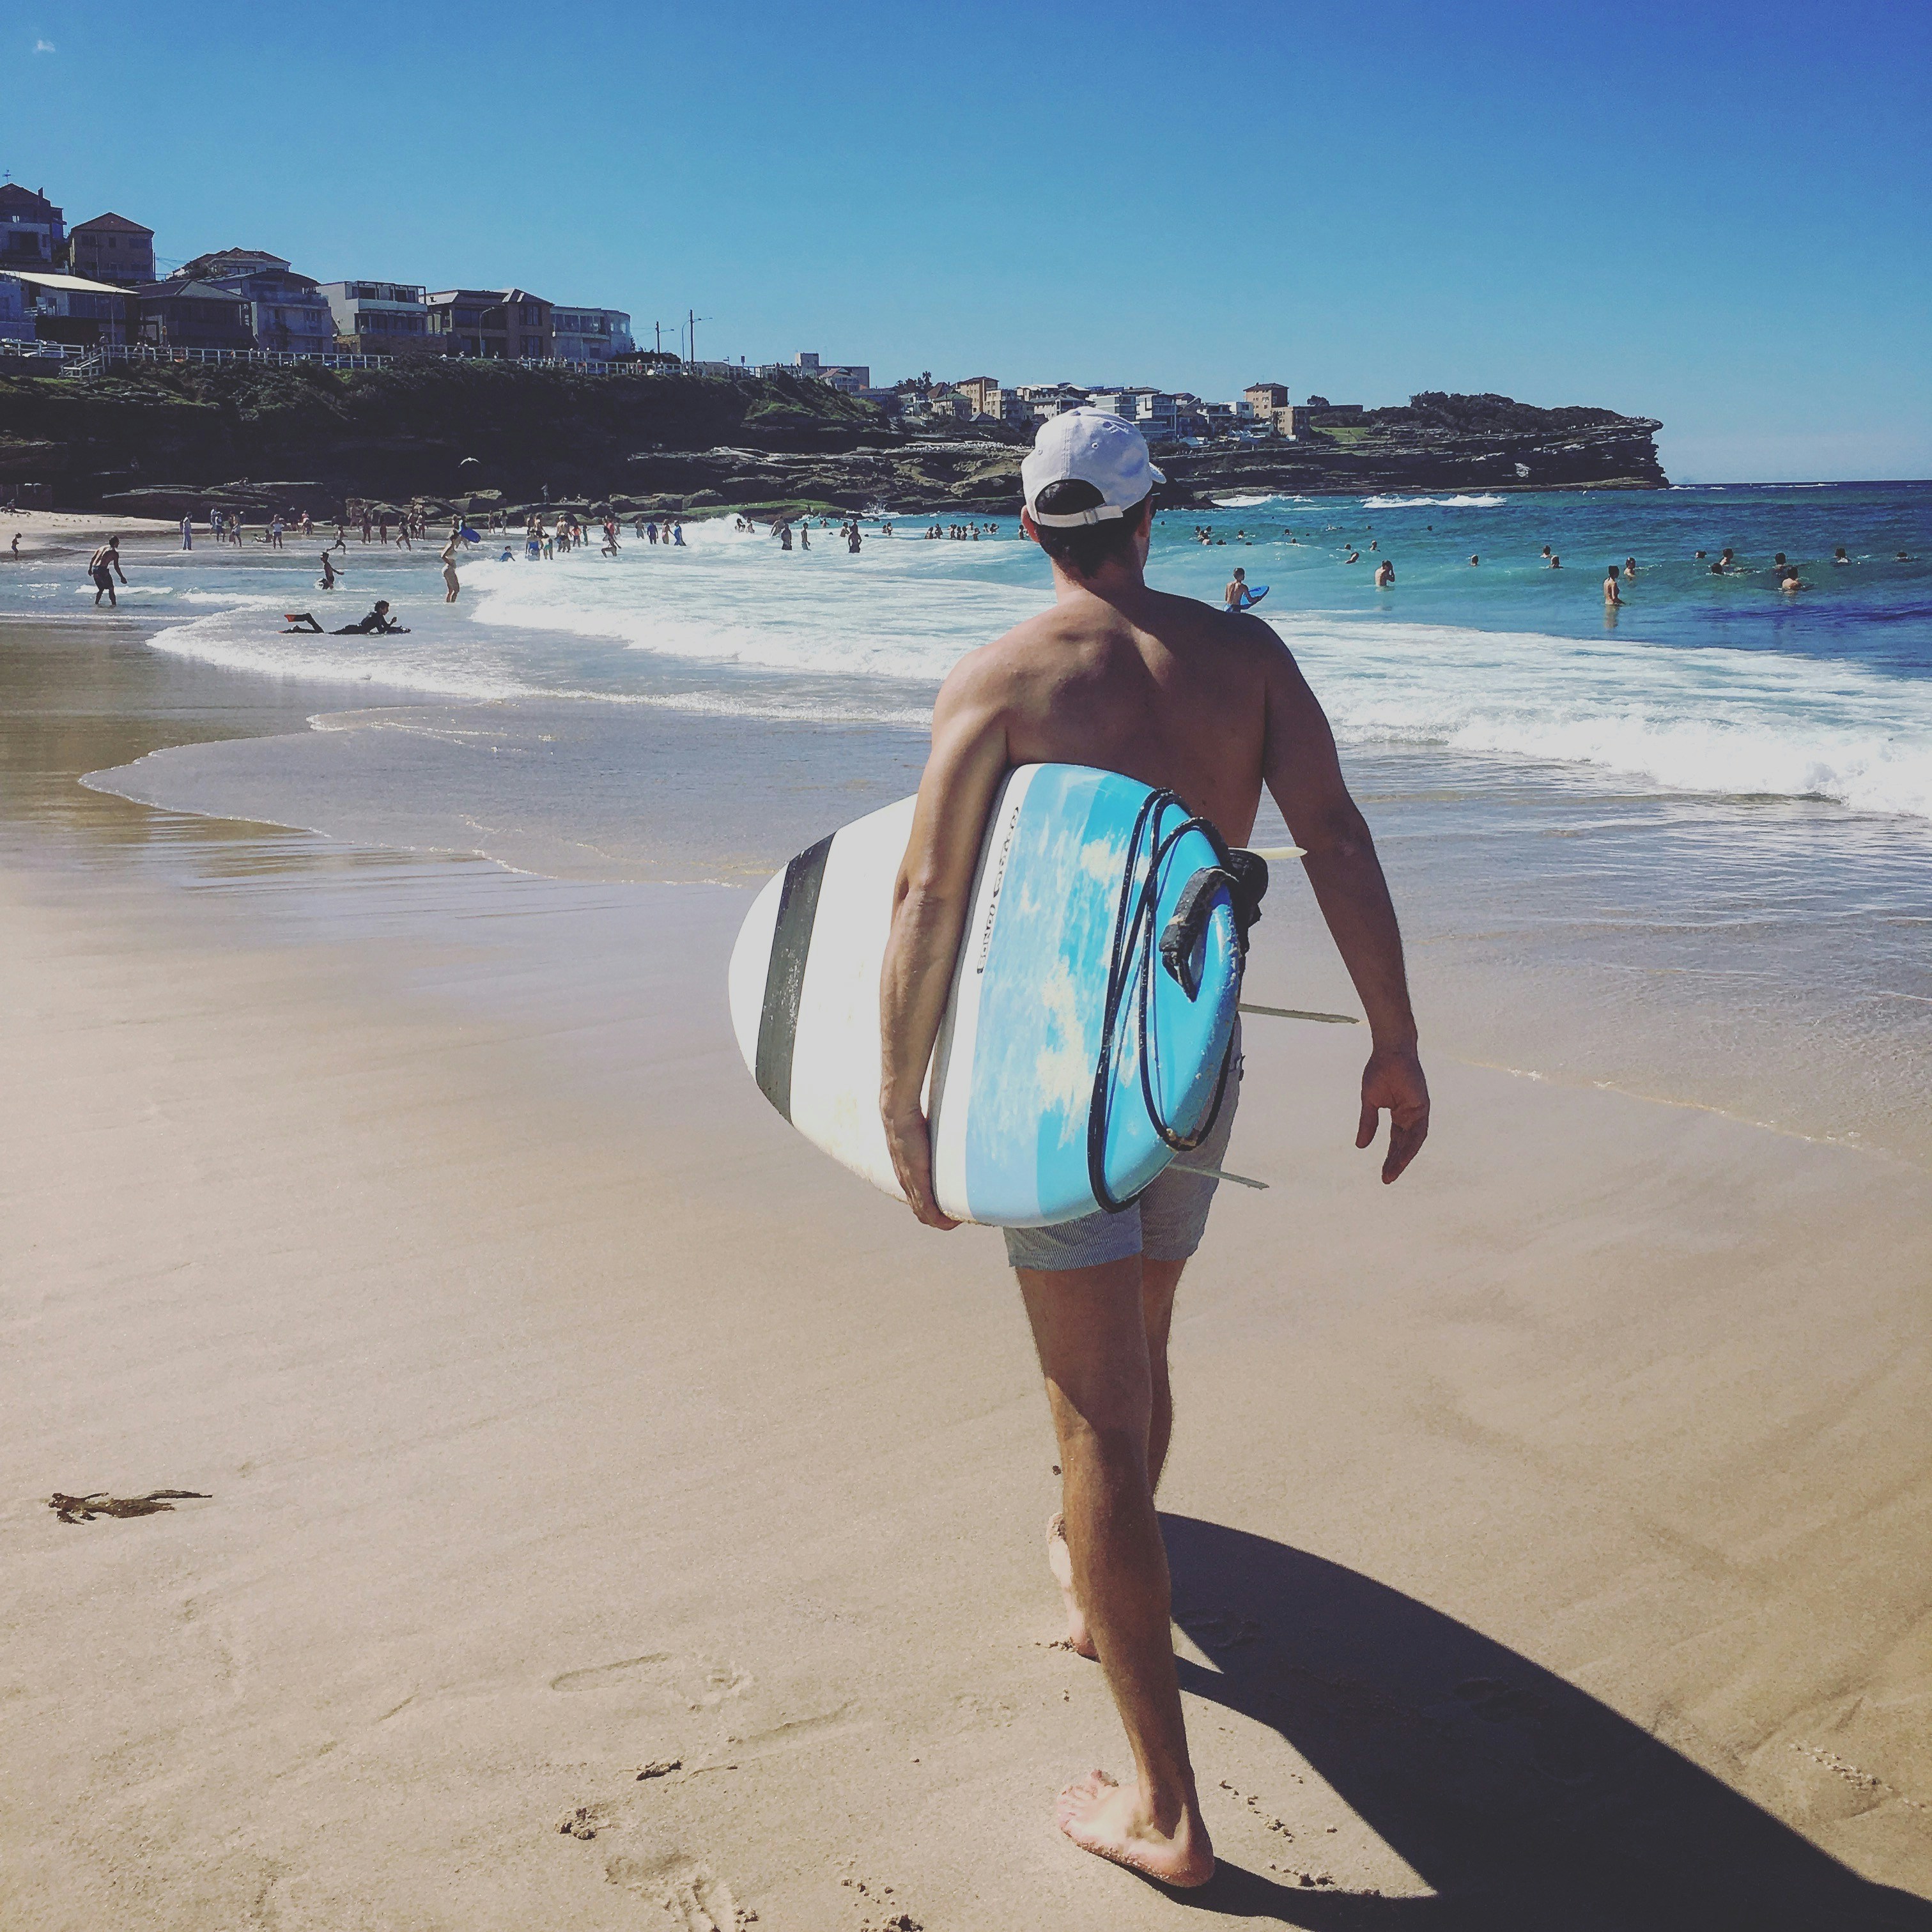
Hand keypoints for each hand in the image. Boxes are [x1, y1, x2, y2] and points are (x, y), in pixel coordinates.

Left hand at [882, 1100, 959, 1229]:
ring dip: (941, 1221)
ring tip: (959, 1221)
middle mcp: (907, 1182)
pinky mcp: (916, 1180)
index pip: (919, 1201)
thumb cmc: (914, 1118)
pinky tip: (952, 1222)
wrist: (899, 1113)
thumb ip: (937, 1143)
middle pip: (921, 1213)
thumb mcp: (926, 1136)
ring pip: (924, 1214)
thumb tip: (954, 1135)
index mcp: (908, 1173)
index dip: (935, 1209)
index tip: (952, 1209)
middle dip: (940, 1219)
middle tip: (960, 1217)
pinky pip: (927, 1209)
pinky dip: (940, 1219)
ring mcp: (910, 1182)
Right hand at [1356, 1043, 1429, 1183]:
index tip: (1384, 1174)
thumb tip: (1360, 1146)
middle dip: (1396, 1162)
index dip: (1391, 1157)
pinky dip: (1409, 1145)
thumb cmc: (1379, 1071)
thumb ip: (1368, 1123)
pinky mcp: (1422, 1107)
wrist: (1390, 1052)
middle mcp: (1411, 1115)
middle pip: (1405, 1145)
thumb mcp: (1370, 1102)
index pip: (1396, 1141)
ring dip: (1403, 1158)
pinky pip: (1417, 1131)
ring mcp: (1418, 1112)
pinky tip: (1401, 1157)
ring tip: (1391, 1173)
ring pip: (1412, 1142)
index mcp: (1400, 1114)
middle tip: (1386, 1179)